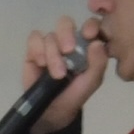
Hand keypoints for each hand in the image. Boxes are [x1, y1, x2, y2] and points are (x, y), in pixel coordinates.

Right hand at [25, 17, 106, 133]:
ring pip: (50, 35)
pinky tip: (41, 64)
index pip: (89, 25)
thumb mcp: (92, 82)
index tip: (89, 35)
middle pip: (65, 23)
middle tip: (68, 50)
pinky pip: (34, 39)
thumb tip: (97, 43)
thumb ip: (98, 64)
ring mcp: (51, 44)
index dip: (90, 25)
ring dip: (53, 54)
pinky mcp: (34, 50)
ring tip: (57, 74)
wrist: (53, 111)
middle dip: (66, 34)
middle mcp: (68, 41)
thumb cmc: (76, 93)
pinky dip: (38, 50)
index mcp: (86, 45)